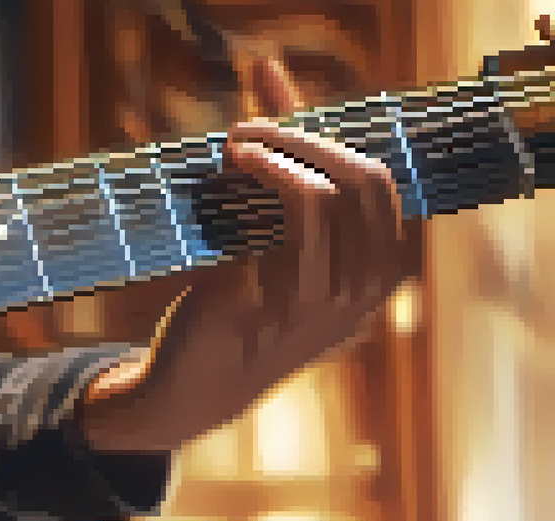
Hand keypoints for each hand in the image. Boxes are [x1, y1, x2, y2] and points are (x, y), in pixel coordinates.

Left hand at [79, 55, 412, 451]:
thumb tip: (269, 80)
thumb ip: (286, 165)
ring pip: (314, 200)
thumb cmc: (242, 302)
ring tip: (231, 148)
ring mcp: (313, 303)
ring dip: (270, 157)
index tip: (272, 114)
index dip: (328, 136)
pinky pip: (262, 229)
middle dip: (302, 138)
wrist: (195, 385)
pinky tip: (217, 183)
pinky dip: (244, 193)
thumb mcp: (281, 239)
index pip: (379, 183)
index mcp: (376, 274)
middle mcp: (357, 292)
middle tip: (248, 127)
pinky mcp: (261, 306)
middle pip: (359, 182)